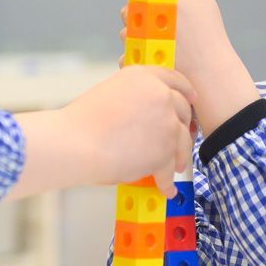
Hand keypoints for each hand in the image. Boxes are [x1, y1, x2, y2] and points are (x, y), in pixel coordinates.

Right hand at [8, 66, 194, 198]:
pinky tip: (165, 188)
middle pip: (183, 111)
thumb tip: (148, 119)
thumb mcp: (111, 93)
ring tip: (174, 167)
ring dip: (179, 156)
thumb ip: (135, 99)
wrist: (75, 143)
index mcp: (143, 76)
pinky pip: (170, 168)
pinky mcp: (165, 150)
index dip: (185, 91)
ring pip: (183, 141)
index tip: (190, 99)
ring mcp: (166, 122)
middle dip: (184, 127)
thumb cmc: (82, 123)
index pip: (174, 79)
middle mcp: (160, 95)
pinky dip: (167, 181)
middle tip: (180, 140)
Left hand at [120, 0, 257, 135]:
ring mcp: (143, 31)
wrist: (210, 72)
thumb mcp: (203, 0)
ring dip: (137, 29)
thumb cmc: (209, 34)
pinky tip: (155, 53)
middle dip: (136, 3)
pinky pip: (127, 47)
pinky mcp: (136, 53)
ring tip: (160, 38)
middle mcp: (154, 7)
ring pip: (126, 23)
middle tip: (152, 13)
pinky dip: (137, 51)